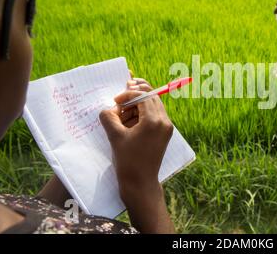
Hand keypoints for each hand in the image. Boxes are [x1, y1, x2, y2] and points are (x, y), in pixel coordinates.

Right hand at [100, 76, 174, 232]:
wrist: (140, 182)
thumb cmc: (127, 160)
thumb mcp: (115, 136)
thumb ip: (109, 117)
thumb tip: (110, 107)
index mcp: (154, 121)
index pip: (143, 96)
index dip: (128, 94)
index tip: (115, 101)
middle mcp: (164, 122)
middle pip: (152, 97)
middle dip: (135, 96)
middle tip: (120, 99)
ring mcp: (167, 127)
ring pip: (154, 105)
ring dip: (139, 105)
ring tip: (123, 113)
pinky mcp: (165, 133)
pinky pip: (155, 116)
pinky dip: (143, 114)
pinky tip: (129, 121)